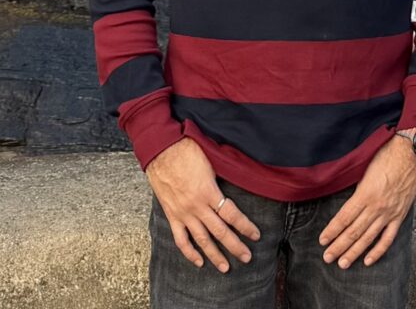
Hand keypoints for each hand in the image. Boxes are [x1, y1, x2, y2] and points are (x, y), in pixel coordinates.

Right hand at [145, 137, 261, 271]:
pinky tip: (198, 261)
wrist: (160, 148)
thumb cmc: (185, 149)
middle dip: (235, 246)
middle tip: (246, 257)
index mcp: (209, 191)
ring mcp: (183, 213)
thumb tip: (235, 183)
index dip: (245, 226)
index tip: (255, 235)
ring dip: (215, 255)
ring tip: (225, 267)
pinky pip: (181, 239)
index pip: (232, 214)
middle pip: (220, 231)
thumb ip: (220, 178)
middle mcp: (197, 206)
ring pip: (202, 240)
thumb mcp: (210, 160)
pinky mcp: (172, 215)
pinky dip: (189, 253)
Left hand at [318, 135, 415, 268]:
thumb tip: (344, 198)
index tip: (323, 240)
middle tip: (327, 257)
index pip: (344, 217)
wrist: (412, 153)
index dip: (332, 230)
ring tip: (343, 263)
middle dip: (339, 246)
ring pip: (368, 238)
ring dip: (354, 252)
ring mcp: (388, 213)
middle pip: (353, 231)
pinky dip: (378, 251)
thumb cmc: (388, 154)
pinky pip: (388, 238)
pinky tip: (368, 260)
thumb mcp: (365, 166)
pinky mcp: (399, 216)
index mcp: (365, 193)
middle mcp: (376, 207)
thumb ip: (356, 186)